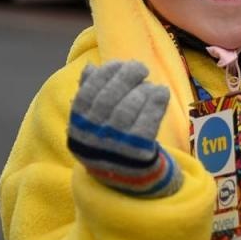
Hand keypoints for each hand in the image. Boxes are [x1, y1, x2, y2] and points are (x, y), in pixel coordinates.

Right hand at [66, 60, 179, 197]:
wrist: (128, 175)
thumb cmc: (110, 138)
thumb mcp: (93, 121)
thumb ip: (90, 94)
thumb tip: (90, 68)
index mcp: (78, 127)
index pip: (87, 94)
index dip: (104, 75)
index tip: (119, 63)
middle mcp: (93, 138)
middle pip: (108, 99)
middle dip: (125, 77)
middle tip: (140, 67)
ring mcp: (115, 147)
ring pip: (127, 110)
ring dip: (141, 90)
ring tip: (150, 84)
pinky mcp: (138, 153)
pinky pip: (147, 123)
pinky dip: (155, 103)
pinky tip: (161, 92)